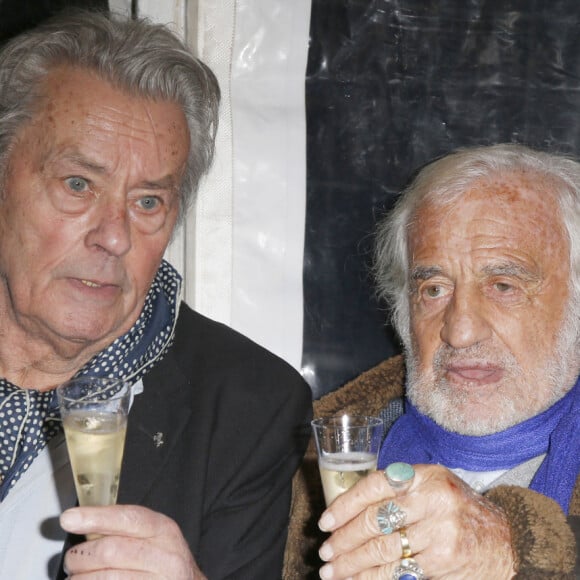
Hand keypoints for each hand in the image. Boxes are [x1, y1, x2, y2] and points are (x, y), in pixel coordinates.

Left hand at [60, 505, 206, 578]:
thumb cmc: (164, 562)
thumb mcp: (154, 537)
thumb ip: (125, 529)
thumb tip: (82, 521)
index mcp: (164, 531)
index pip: (128, 518)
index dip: (96, 517)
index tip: (70, 519)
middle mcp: (166, 557)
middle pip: (111, 550)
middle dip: (81, 556)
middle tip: (72, 559)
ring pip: (105, 578)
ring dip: (81, 578)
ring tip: (78, 577)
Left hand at [317, 464, 514, 578]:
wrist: (508, 538)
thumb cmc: (459, 509)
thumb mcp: (433, 485)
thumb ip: (398, 489)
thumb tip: (348, 507)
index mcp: (425, 476)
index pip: (374, 485)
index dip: (345, 504)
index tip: (325, 521)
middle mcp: (433, 500)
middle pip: (375, 520)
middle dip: (344, 539)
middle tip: (326, 551)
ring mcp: (440, 532)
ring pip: (383, 550)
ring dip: (352, 563)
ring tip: (333, 570)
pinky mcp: (444, 562)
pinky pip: (399, 573)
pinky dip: (374, 578)